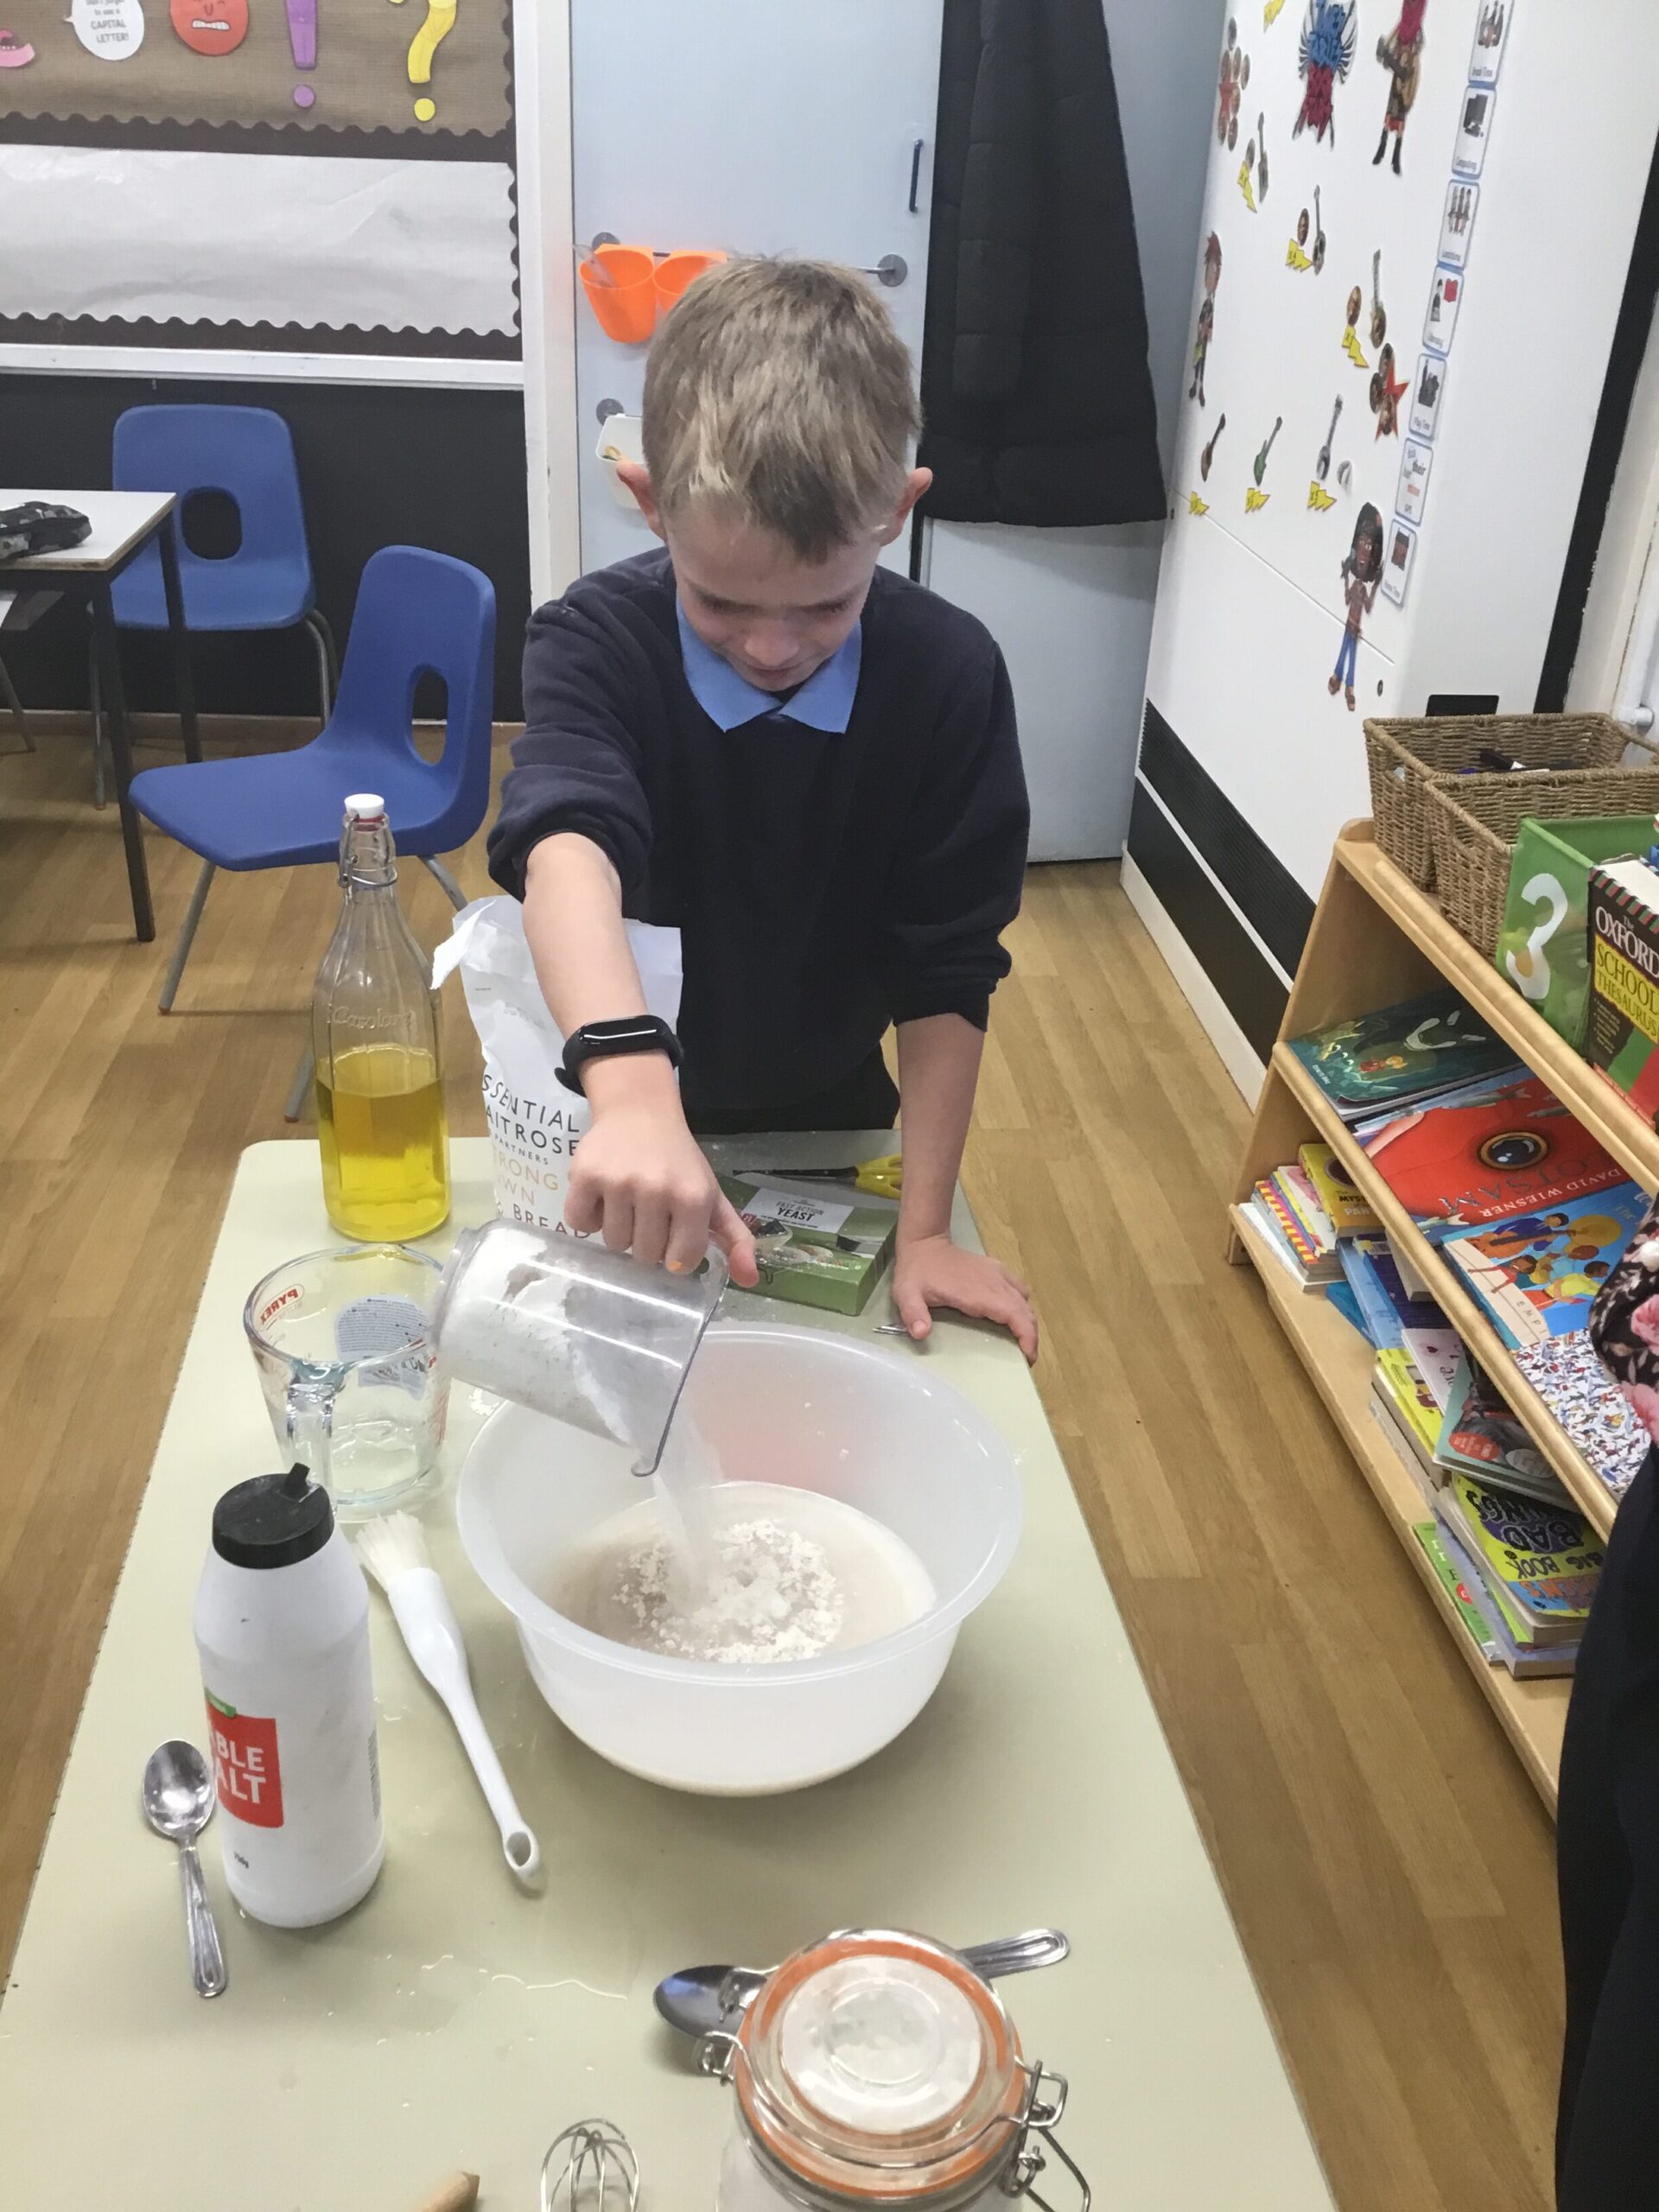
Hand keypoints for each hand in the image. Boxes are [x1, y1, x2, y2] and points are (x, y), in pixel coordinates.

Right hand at [564, 1060, 758, 1285]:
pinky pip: (579, 1223)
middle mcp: (656, 1190)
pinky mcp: (585, 1175)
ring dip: (618, 1230)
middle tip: (649, 1213)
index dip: (676, 1254)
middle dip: (646, 1242)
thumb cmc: (679, 1161)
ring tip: (626, 1202)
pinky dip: (587, 1218)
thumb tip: (749, 1279)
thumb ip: (735, 1238)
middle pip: (644, 1256)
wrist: (640, 1112)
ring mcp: (618, 1182)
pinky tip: (601, 1197)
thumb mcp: (712, 1196)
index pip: (681, 1262)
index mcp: (693, 1198)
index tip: (674, 1233)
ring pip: (613, 1243)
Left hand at [891, 1234, 1037, 1362]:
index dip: (1027, 1335)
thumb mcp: (907, 1294)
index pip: (1014, 1315)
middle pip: (1025, 1311)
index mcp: (977, 1293)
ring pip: (1024, 1301)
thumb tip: (921, 1333)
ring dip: (1027, 1321)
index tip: (1028, 1356)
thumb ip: (913, 1313)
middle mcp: (994, 1283)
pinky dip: (1022, 1307)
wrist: (925, 1242)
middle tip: (1026, 1357)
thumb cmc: (917, 1271)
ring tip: (1021, 1341)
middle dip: (1030, 1335)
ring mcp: (997, 1274)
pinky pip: (1018, 1290)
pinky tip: (1012, 1318)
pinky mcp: (997, 1269)